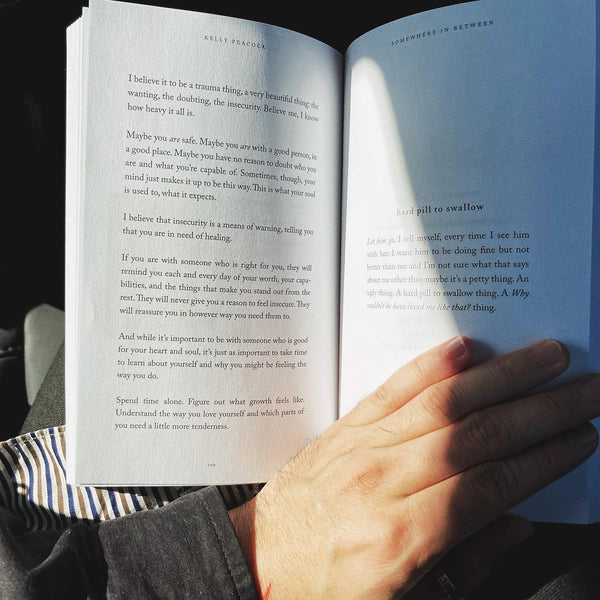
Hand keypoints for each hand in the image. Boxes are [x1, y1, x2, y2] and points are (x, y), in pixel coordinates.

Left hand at [229, 338, 599, 598]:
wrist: (260, 561)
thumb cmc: (329, 589)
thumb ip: (465, 564)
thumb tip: (517, 521)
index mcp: (405, 536)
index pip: (491, 485)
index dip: (544, 459)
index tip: (582, 437)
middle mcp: (387, 481)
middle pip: (478, 436)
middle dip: (541, 409)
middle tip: (585, 388)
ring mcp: (364, 446)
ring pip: (444, 402)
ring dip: (500, 376)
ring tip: (545, 356)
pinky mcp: (347, 427)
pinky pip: (391, 387)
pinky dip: (430, 364)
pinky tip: (464, 346)